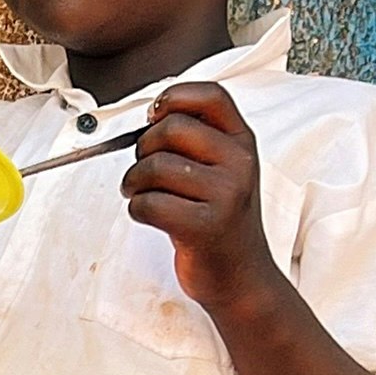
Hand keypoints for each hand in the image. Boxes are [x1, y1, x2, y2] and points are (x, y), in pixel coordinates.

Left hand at [118, 80, 274, 307]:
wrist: (241, 278)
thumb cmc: (219, 222)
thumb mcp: (222, 172)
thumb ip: (198, 141)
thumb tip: (153, 114)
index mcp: (242, 143)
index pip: (211, 96)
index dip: (174, 97)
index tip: (154, 115)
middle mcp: (239, 163)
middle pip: (170, 129)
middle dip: (142, 149)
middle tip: (142, 171)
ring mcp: (225, 195)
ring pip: (153, 167)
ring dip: (133, 183)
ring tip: (141, 195)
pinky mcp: (204, 227)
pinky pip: (148, 204)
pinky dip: (137, 209)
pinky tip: (149, 216)